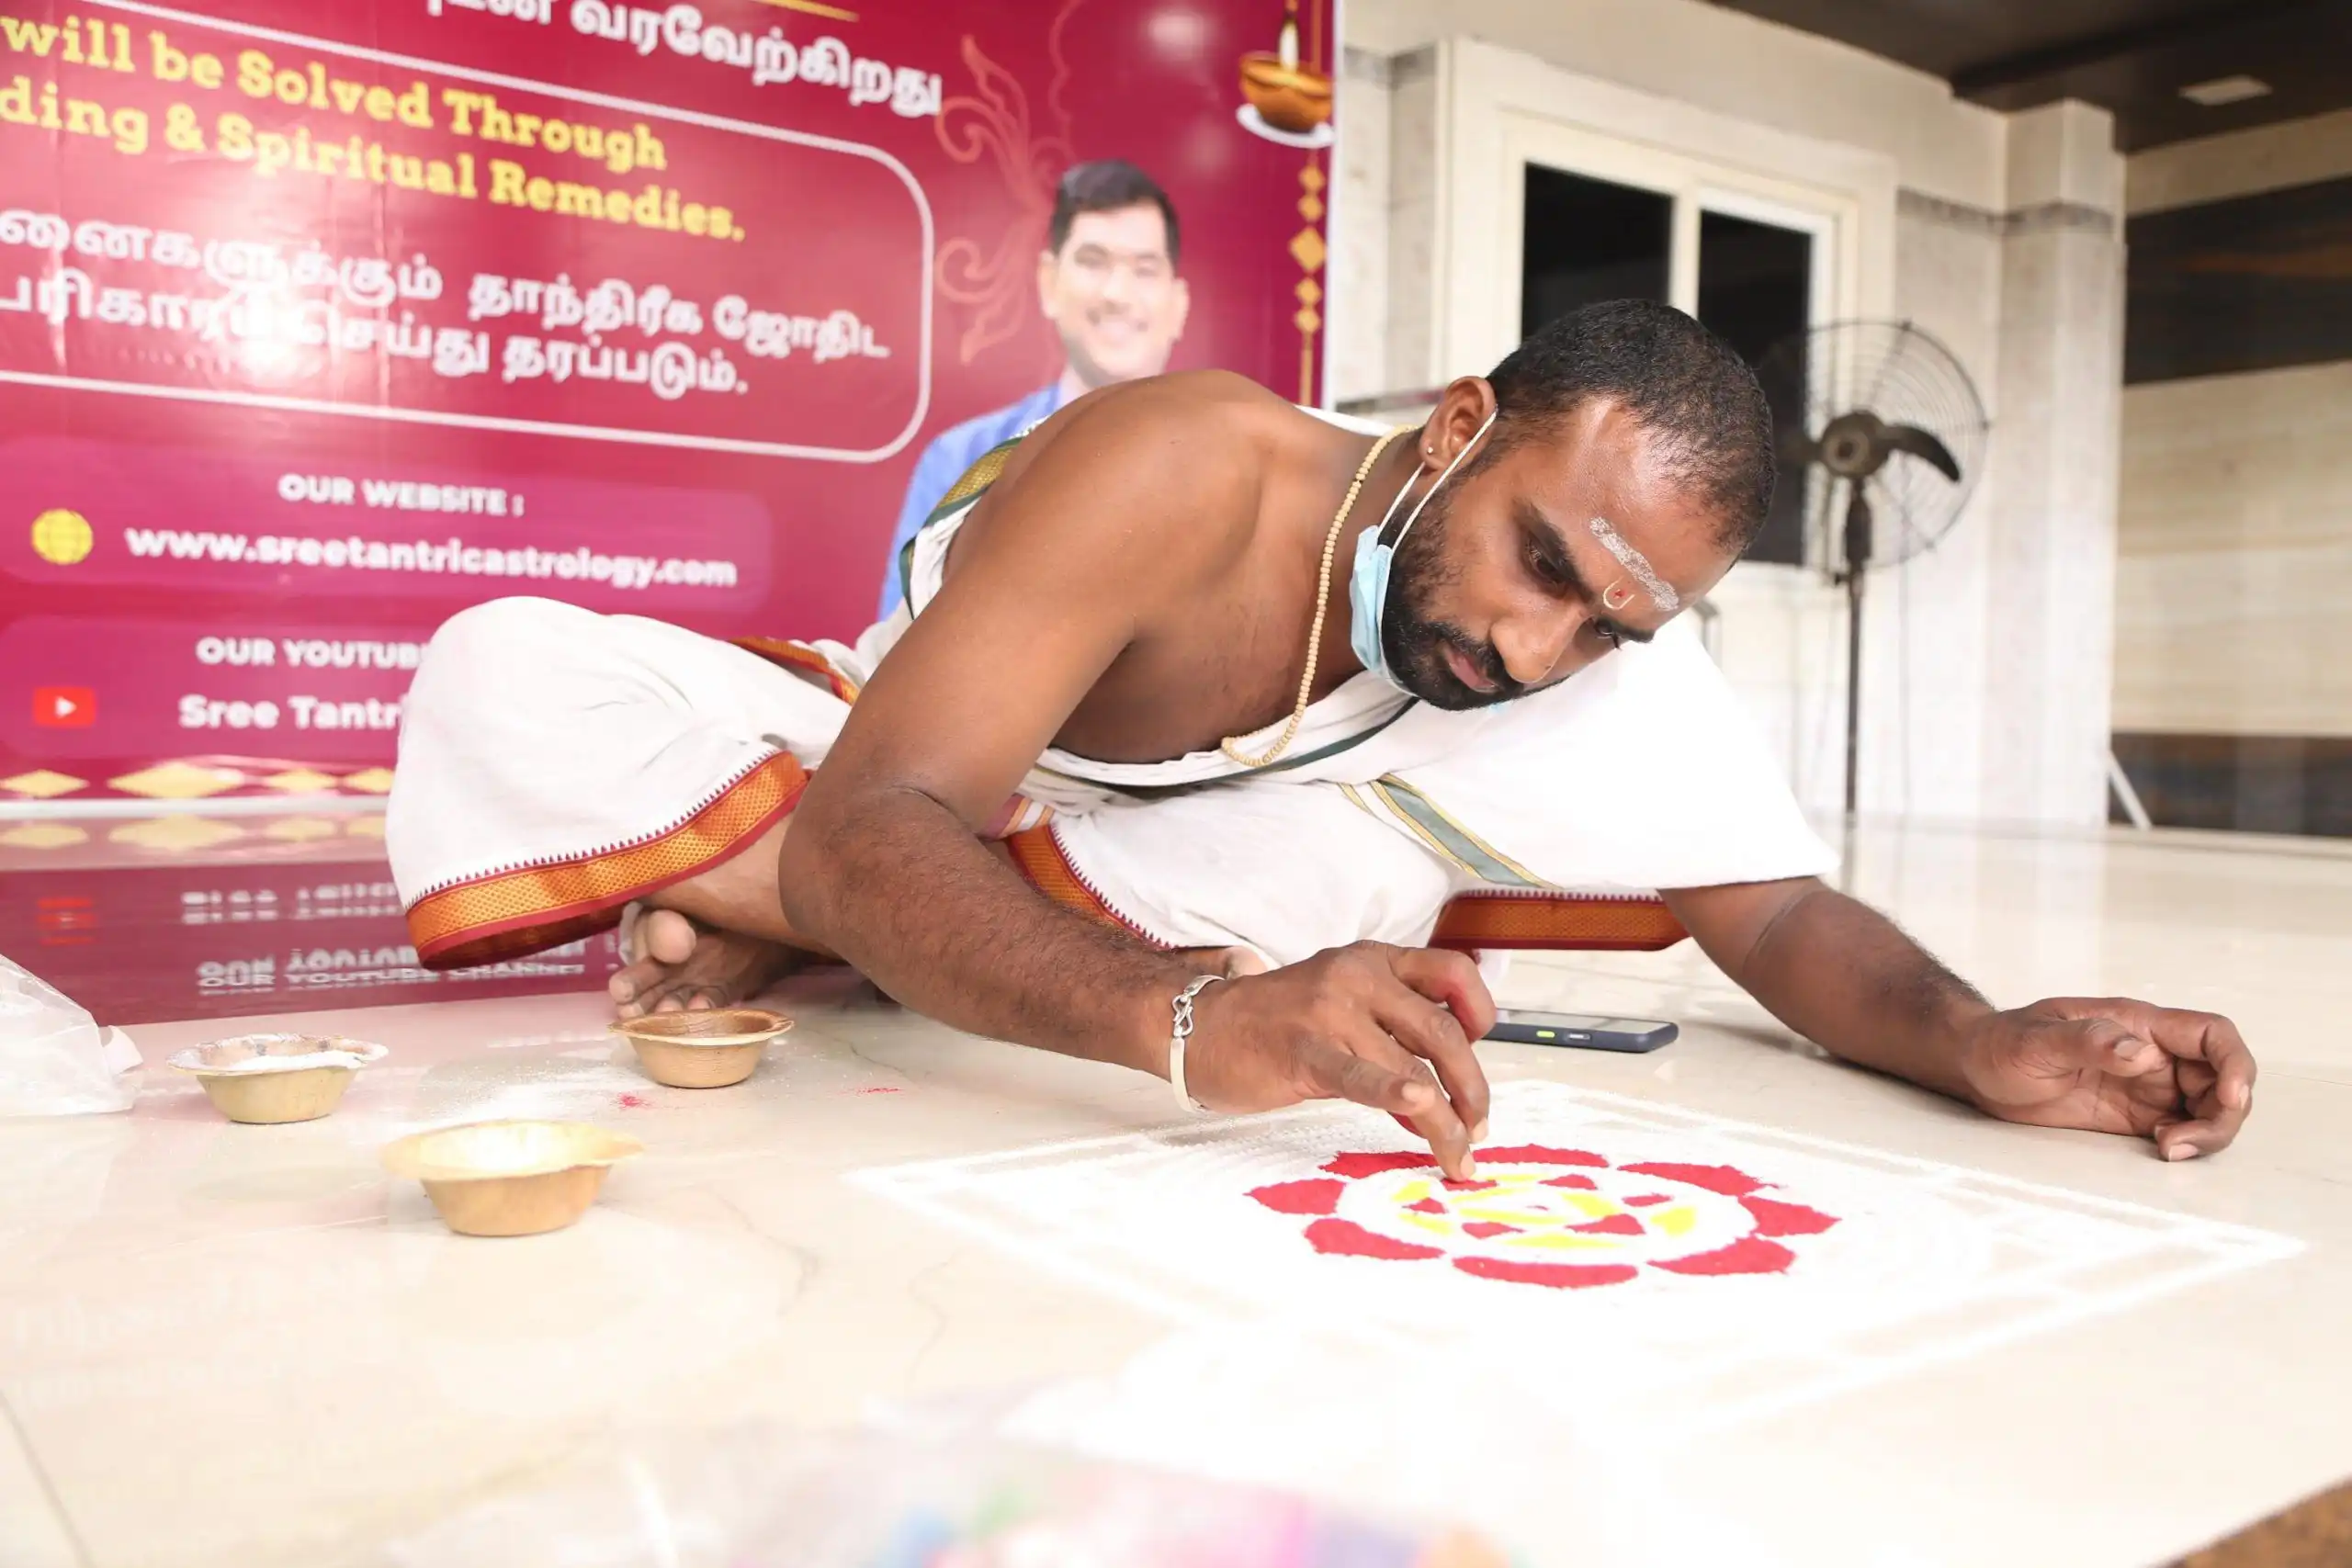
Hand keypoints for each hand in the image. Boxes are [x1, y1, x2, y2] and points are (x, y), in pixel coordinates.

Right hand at [1181, 943, 1496, 1178]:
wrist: (1197, 1027)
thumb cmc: (1273, 1024)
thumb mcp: (1339, 1002)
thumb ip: (1388, 1028)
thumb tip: (1441, 1088)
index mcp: (1372, 960)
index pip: (1452, 971)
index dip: (1481, 1013)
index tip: (1479, 1054)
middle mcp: (1358, 978)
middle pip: (1443, 1031)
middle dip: (1473, 1087)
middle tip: (1479, 1127)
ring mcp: (1331, 1012)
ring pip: (1413, 1068)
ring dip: (1446, 1120)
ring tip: (1458, 1155)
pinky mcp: (1304, 1051)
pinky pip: (1361, 1076)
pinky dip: (1397, 1096)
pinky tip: (1420, 1112)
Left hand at [1955, 998, 2255, 1159]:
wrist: (1976, 1069)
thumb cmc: (2001, 1043)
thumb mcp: (2035, 1040)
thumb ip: (2087, 1040)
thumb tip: (2140, 1052)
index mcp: (2137, 1025)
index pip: (2213, 1034)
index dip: (2235, 1063)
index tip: (2231, 1097)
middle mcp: (2152, 1053)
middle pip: (2221, 1078)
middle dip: (2223, 1112)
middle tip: (2184, 1141)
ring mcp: (2146, 1086)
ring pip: (2208, 1108)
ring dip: (2208, 1132)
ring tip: (2169, 1148)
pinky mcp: (2135, 1116)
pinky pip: (2182, 1128)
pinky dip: (2188, 1143)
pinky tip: (2162, 1150)